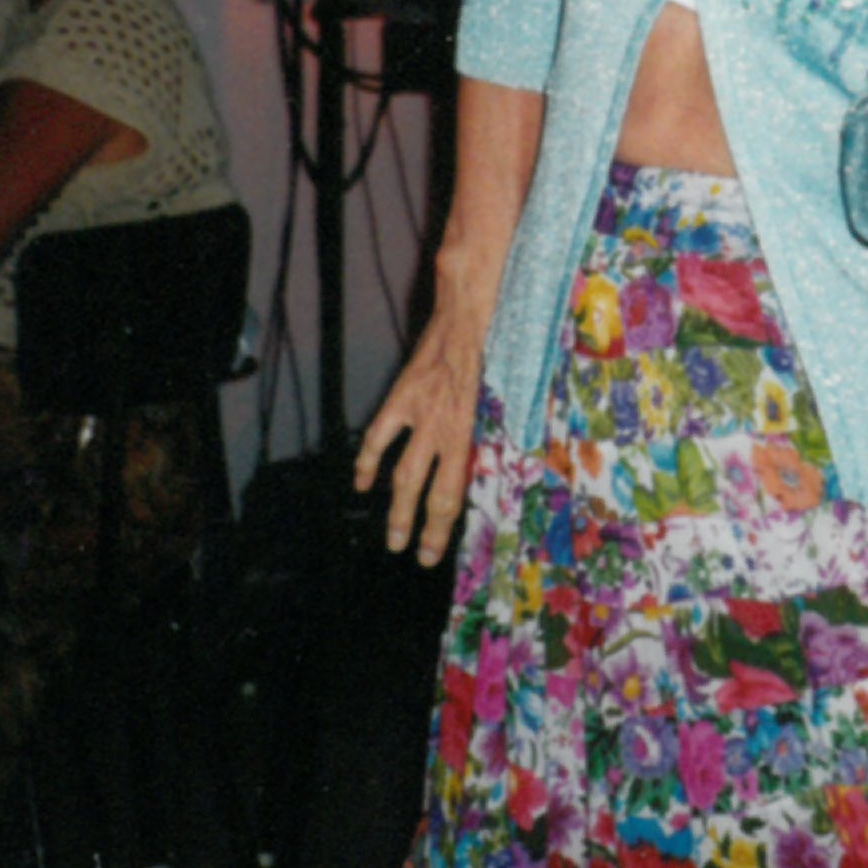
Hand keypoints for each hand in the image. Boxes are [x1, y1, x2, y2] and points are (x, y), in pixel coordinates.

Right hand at [354, 323, 483, 568]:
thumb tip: (494, 465)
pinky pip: (379, 436)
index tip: (438, 550)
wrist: (470, 310)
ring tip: (392, 538)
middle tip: (419, 557)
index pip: (454, 492)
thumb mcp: (506, 397)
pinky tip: (361, 483)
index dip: (444, 526)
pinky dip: (368, 460)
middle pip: (427, 492)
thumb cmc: (500, 350)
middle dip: (421, 528)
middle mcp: (444, 429)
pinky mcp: (402, 396)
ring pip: (403, 474)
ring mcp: (419, 414)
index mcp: (472, 432)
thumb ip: (495, 431)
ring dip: (396, 509)